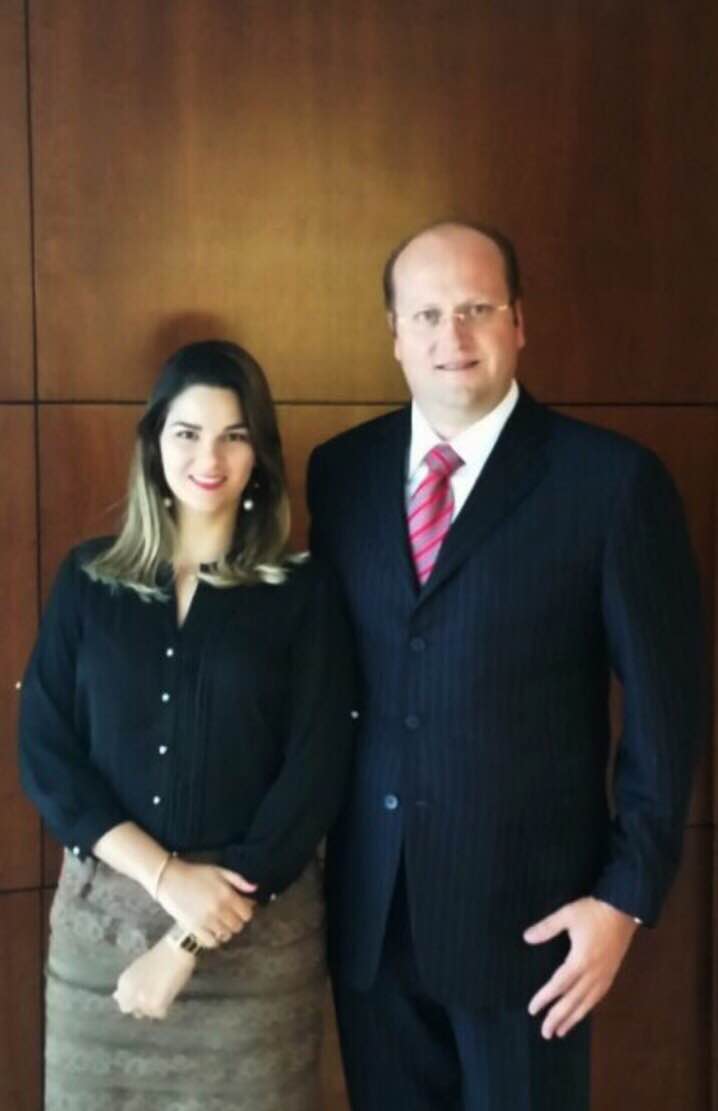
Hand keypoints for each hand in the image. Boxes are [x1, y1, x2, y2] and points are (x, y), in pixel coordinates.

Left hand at [113, 937, 195, 1019]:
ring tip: (164, 990)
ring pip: (149, 1013)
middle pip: (135, 1012)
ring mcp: (141, 1002)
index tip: (144, 994)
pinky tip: (169, 992)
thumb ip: (130, 984)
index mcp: (123, 984)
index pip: (124, 1004)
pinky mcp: (156, 1005)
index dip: (134, 1001)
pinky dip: (165, 1006)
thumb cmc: (159, 955)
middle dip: (143, 1007)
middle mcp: (129, 995)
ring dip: (155, 1006)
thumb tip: (118, 997)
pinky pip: (160, 1014)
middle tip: (155, 995)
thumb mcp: (138, 968)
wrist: (175, 951)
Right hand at [156, 858, 256, 947]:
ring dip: (226, 930)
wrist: (170, 879)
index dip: (246, 911)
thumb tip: (255, 888)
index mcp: (227, 895)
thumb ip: (239, 880)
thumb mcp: (219, 871)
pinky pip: (211, 942)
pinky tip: (211, 930)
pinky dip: (214, 939)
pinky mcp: (194, 928)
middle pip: (238, 926)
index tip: (240, 908)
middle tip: (229, 914)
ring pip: (226, 935)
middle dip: (236, 920)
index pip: (247, 914)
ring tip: (220, 922)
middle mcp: (219, 909)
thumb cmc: (196, 873)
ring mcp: (206, 921)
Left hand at [524, 896, 638, 1038]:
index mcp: (580, 960)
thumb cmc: (594, 912)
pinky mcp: (611, 974)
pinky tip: (581, 1013)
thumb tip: (526, 937)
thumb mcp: (567, 915)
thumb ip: (547, 928)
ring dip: (573, 1019)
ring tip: (560, 1032)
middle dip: (558, 1018)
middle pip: (573, 1001)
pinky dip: (587, 1009)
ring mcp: (604, 976)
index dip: (545, 998)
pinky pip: (597, 997)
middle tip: (545, 1033)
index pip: (559, 985)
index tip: (532, 1010)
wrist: (625, 909)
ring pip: (586, 1003)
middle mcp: (593, 973)